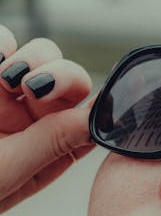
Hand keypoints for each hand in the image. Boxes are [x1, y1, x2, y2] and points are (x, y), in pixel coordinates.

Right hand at [0, 25, 94, 212]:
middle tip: (32, 85)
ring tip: (6, 79)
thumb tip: (94, 118)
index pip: (90, 118)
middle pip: (70, 79)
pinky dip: (1, 43)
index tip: (82, 98)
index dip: (96, 103)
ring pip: (41, 54)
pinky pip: (2, 42)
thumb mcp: (6, 173)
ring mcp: (6, 93)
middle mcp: (35, 118)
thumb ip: (48, 145)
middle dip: (60, 74)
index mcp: (52, 149)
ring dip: (30, 58)